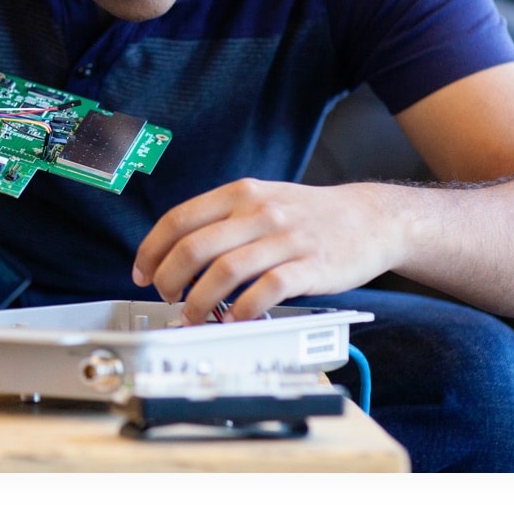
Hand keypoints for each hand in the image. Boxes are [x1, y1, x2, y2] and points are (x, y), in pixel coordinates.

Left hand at [131, 178, 399, 323]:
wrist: (372, 218)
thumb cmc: (309, 215)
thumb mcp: (262, 200)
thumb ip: (223, 220)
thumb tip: (175, 254)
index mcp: (240, 193)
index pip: (178, 219)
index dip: (151, 250)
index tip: (141, 273)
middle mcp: (259, 211)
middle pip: (193, 247)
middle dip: (169, 279)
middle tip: (166, 297)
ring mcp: (285, 238)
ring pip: (223, 272)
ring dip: (199, 301)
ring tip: (193, 316)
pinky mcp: (310, 266)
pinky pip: (265, 291)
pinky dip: (242, 310)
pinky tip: (234, 319)